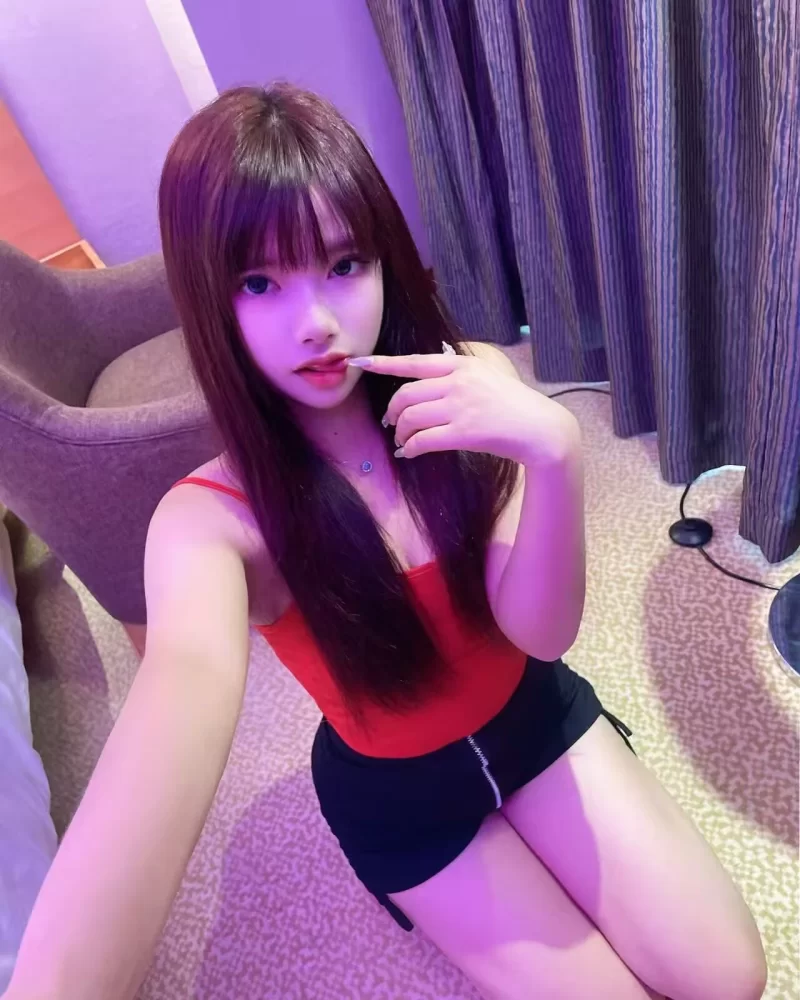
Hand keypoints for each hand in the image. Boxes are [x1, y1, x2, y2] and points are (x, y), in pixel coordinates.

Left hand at [349, 352, 579, 465]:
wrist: (540, 428)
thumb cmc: (513, 405)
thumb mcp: (487, 376)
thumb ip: (457, 374)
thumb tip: (425, 381)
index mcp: (461, 364)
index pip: (413, 362)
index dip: (382, 364)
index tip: (358, 364)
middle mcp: (458, 382)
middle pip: (405, 395)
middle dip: (392, 412)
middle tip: (391, 423)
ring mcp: (460, 407)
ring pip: (410, 418)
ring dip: (400, 433)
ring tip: (403, 441)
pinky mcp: (464, 432)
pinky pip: (422, 440)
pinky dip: (410, 448)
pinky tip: (409, 453)